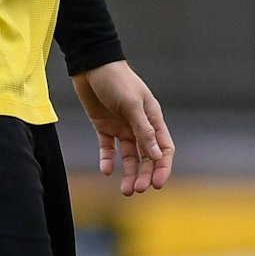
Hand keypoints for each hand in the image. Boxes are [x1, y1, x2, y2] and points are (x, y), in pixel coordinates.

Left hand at [72, 60, 173, 195]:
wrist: (91, 64)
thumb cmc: (116, 79)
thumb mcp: (131, 104)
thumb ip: (143, 129)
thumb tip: (157, 155)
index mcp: (152, 118)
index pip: (163, 148)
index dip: (162, 167)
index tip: (158, 184)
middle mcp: (139, 125)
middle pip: (147, 156)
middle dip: (144, 174)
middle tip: (137, 190)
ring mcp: (122, 126)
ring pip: (129, 156)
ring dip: (129, 172)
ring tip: (125, 190)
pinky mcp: (104, 126)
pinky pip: (108, 148)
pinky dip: (108, 160)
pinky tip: (107, 170)